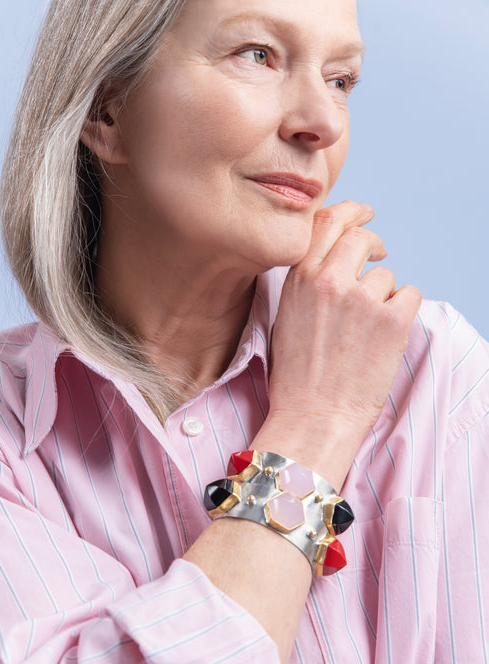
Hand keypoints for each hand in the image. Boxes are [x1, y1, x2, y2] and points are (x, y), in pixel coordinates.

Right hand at [254, 200, 421, 487]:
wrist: (313, 418)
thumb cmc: (298, 377)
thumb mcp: (286, 318)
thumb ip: (307, 282)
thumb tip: (333, 258)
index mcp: (298, 279)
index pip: (326, 222)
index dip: (350, 212)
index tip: (364, 214)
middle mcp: (329, 281)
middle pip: (361, 238)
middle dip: (373, 246)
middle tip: (379, 258)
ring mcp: (362, 299)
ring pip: (386, 277)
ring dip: (383, 298)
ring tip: (364, 334)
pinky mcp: (391, 320)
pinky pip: (410, 295)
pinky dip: (403, 313)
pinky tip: (384, 338)